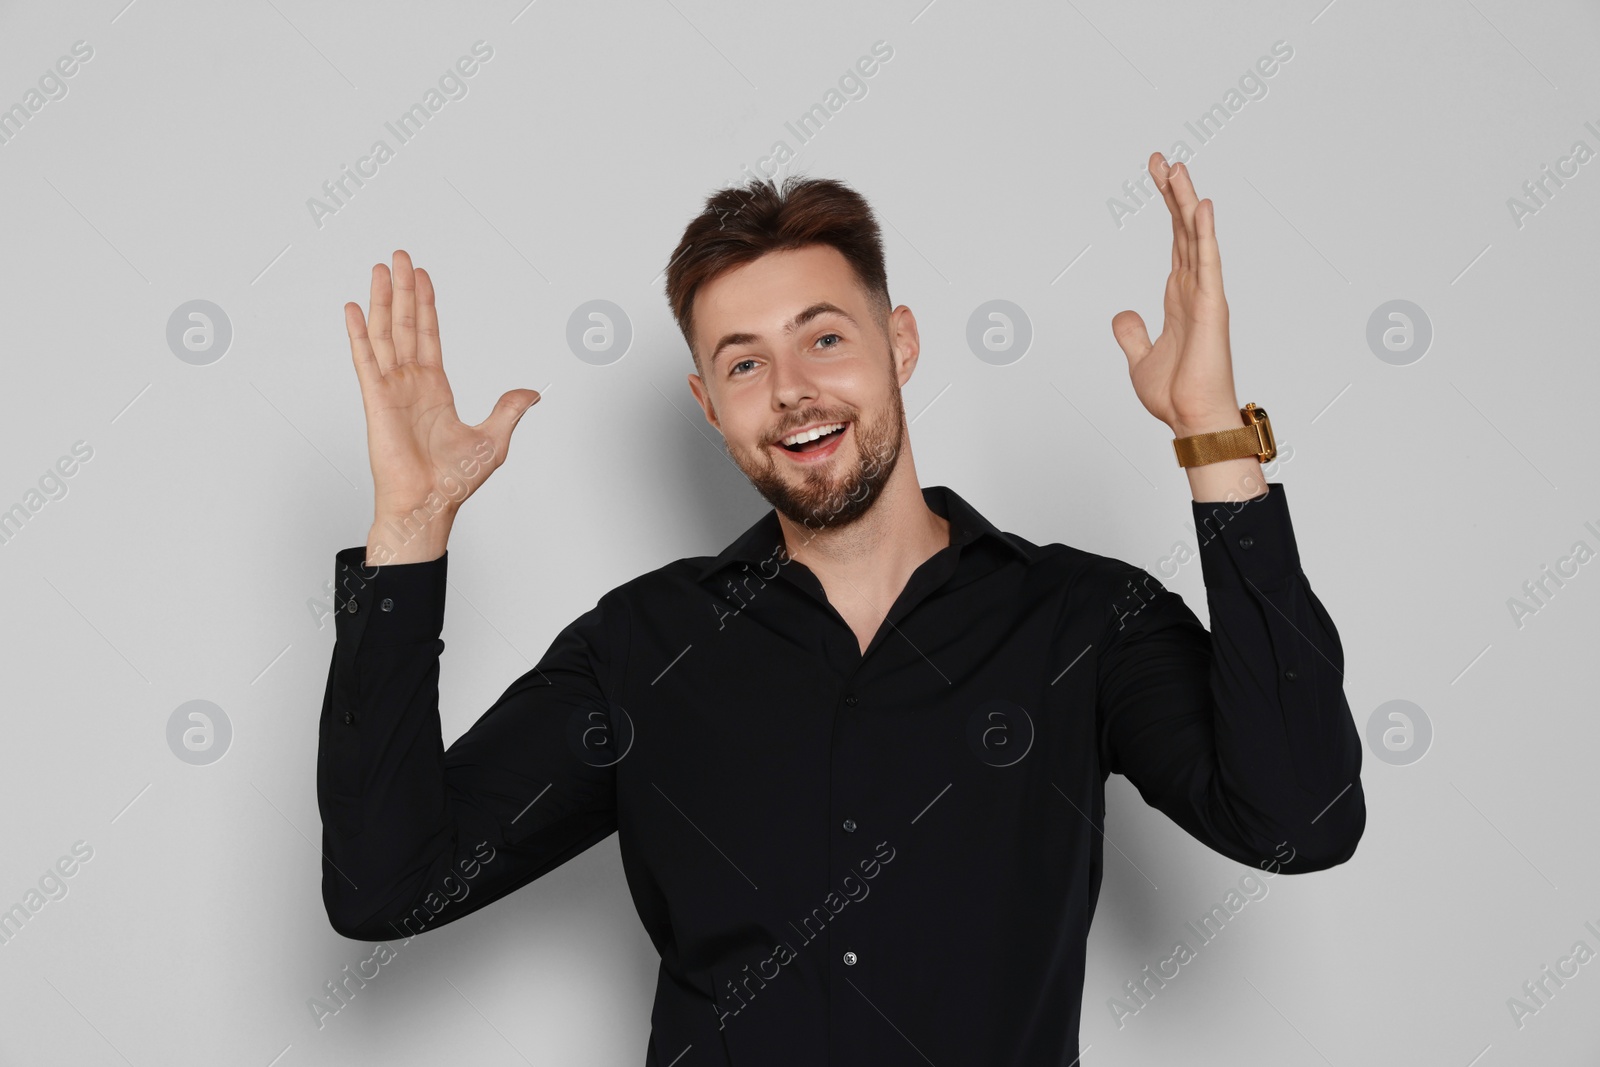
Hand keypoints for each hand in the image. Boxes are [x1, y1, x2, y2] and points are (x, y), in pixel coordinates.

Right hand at [345, 250, 539, 560]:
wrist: (429, 504)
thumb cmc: (453, 482)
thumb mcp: (494, 439)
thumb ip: (508, 410)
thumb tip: (532, 393)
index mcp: (435, 389)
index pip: (429, 336)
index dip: (426, 305)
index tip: (422, 277)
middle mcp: (410, 383)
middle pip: (406, 325)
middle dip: (403, 290)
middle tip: (399, 256)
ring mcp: (392, 389)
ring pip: (386, 333)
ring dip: (382, 300)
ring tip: (380, 269)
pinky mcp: (376, 400)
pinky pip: (366, 360)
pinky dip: (360, 333)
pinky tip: (355, 308)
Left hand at [1111, 152, 1241, 436]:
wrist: (1191, 421)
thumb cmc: (1176, 395)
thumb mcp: (1139, 358)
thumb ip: (1132, 333)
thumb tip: (1122, 314)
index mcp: (1180, 298)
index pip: (1175, 241)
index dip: (1169, 207)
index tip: (1159, 175)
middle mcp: (1195, 290)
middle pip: (1184, 230)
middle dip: (1174, 193)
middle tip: (1162, 158)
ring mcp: (1204, 296)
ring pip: (1195, 238)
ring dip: (1187, 202)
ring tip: (1177, 167)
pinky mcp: (1210, 307)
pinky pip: (1207, 262)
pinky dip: (1204, 233)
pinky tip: (1201, 205)